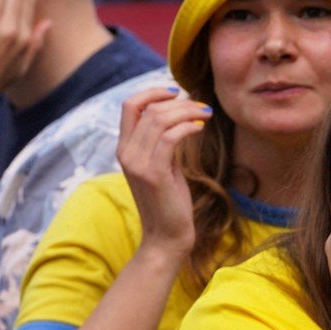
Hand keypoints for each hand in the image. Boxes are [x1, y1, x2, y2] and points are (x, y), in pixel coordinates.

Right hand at [118, 88, 209, 259]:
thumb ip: (162, 142)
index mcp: (124, 149)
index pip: (129, 105)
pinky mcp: (153, 174)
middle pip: (148, 109)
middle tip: (203, 107)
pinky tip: (200, 129)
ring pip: (160, 119)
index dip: (152, 92)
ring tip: (206, 115)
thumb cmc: (169, 201)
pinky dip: (188, 127)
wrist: (166, 237)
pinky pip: (171, 137)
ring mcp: (137, 163)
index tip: (176, 93)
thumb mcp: (162, 166)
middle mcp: (126, 153)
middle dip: (179, 102)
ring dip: (187, 112)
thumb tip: (178, 115)